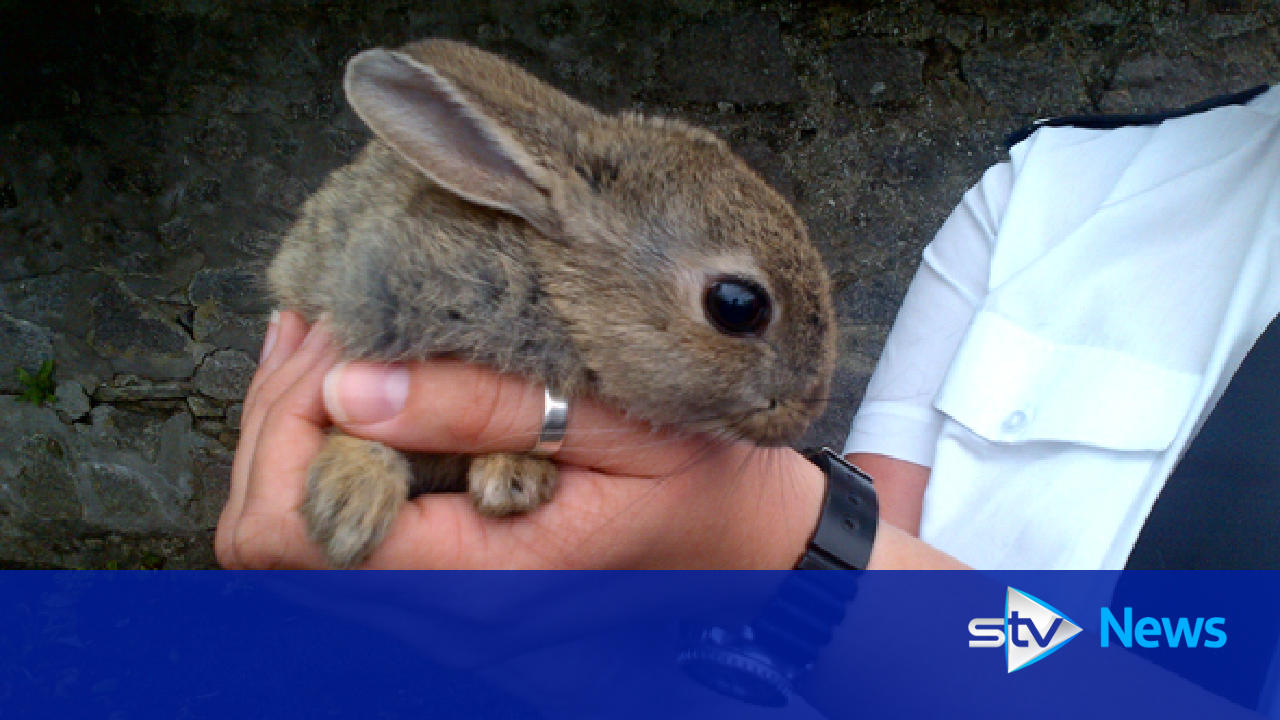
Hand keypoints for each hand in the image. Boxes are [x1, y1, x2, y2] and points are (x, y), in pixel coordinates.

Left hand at [216, 312, 825, 569]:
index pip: (298, 528)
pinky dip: (319, 435)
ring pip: (281, 526)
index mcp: (477, 579)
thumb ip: (489, 407)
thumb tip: (349, 384)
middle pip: (264, 534)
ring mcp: (429, 592)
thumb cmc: (701, 479)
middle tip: (328, 327)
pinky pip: (329, 513)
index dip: (289, 423)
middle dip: (275, 415)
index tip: (342, 340)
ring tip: (331, 335)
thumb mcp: (618, 424)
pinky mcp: (434, 565)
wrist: (745, 537)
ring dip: (290, 421)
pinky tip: (346, 367)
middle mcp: (435, 603)